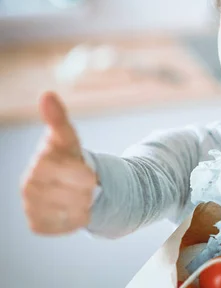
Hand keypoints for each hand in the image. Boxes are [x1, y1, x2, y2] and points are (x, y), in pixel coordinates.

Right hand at [20, 91, 96, 234]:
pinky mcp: (37, 225)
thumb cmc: (68, 156)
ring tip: (80, 195)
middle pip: (74, 194)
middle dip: (86, 189)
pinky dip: (77, 219)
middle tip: (84, 183)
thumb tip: (46, 95)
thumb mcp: (67, 137)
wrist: (68, 183)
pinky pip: (67, 227)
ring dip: (84, 204)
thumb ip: (58, 119)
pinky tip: (73, 209)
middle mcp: (28, 187)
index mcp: (38, 164)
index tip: (90, 173)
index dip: (83, 174)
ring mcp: (30, 207)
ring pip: (72, 212)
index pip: (69, 174)